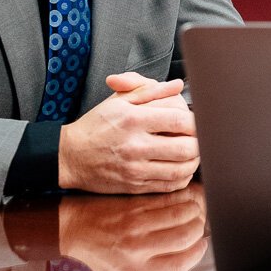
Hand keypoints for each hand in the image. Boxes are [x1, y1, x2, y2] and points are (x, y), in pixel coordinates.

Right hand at [57, 74, 199, 193]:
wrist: (69, 156)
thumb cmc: (96, 125)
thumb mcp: (118, 101)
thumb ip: (150, 90)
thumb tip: (177, 84)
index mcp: (133, 120)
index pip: (178, 120)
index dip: (195, 121)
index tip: (196, 120)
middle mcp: (135, 145)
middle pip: (184, 148)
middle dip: (200, 143)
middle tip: (201, 138)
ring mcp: (135, 168)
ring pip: (180, 169)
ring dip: (194, 162)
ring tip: (195, 153)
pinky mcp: (134, 186)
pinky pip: (168, 185)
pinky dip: (182, 178)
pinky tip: (183, 169)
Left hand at [58, 187, 208, 270]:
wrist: (76, 228)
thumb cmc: (100, 255)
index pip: (179, 265)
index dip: (196, 255)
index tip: (201, 246)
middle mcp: (138, 249)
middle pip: (185, 238)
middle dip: (199, 232)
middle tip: (198, 228)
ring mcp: (136, 225)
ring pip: (180, 215)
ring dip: (194, 213)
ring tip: (193, 214)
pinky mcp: (135, 206)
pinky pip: (168, 201)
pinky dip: (181, 201)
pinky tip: (182, 203)